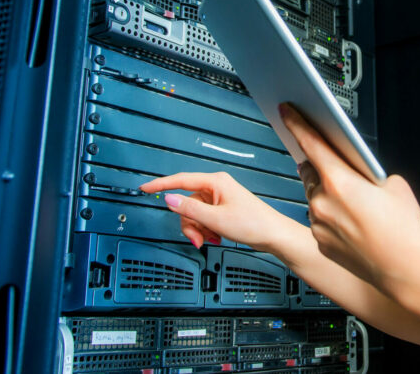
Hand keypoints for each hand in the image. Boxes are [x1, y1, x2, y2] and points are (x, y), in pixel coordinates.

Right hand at [139, 171, 298, 249]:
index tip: (146, 188)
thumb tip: (169, 199)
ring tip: (210, 238)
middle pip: (186, 203)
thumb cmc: (254, 223)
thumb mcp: (216, 219)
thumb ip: (190, 209)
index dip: (161, 185)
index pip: (181, 180)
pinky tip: (215, 237)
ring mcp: (220, 198)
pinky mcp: (223, 209)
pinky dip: (205, 229)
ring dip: (198, 229)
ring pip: (194, 213)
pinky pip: (204, 218)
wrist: (273, 235)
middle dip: (189, 223)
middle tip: (198, 238)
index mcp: (216, 182)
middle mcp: (217, 187)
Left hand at [280, 103, 419, 294]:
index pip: (311, 142)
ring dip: (325, 194)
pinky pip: (319, 222)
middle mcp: (323, 201)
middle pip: (309, 171)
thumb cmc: (403, 228)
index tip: (286, 111)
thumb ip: (368, 173)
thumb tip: (360, 174)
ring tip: (352, 203)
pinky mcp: (320, 243)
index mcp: (340, 180)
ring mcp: (319, 224)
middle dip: (318, 165)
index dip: (296, 123)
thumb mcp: (393, 184)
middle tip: (333, 165)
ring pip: (313, 198)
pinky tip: (351, 224)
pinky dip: (329, 218)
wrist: (405, 268)